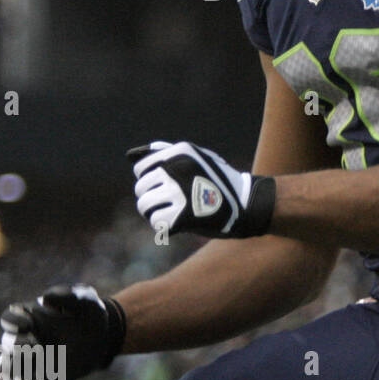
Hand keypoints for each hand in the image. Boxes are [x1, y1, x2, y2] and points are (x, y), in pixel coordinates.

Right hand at [0, 285, 125, 379]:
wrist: (105, 337)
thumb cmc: (90, 314)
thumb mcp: (86, 299)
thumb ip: (67, 295)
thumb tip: (45, 298)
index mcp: (28, 317)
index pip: (9, 318)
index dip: (13, 321)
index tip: (28, 324)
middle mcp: (23, 339)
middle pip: (7, 344)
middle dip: (17, 346)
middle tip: (36, 345)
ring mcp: (30, 360)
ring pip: (7, 368)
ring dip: (16, 366)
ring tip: (37, 361)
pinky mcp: (41, 378)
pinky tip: (46, 376)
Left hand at [130, 140, 275, 238]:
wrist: (248, 204)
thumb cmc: (221, 182)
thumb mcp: (200, 158)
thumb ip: (168, 153)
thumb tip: (130, 155)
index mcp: (179, 152)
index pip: (141, 169)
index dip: (151, 181)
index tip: (169, 187)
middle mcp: (176, 169)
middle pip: (141, 188)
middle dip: (152, 198)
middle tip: (172, 204)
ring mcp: (179, 193)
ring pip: (145, 206)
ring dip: (155, 213)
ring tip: (173, 214)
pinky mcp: (183, 215)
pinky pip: (157, 223)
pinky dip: (165, 227)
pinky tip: (179, 224)